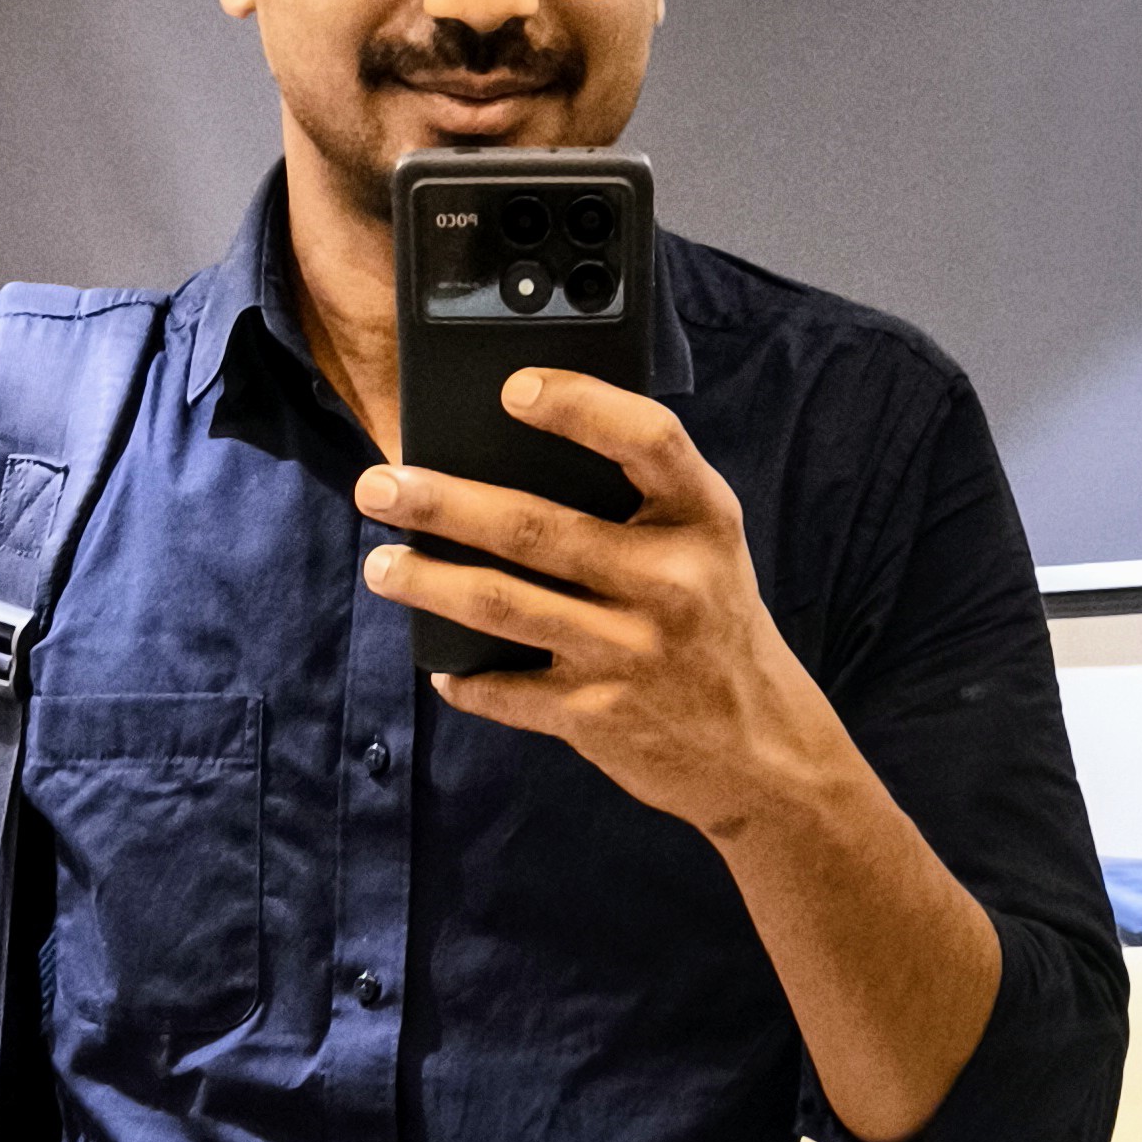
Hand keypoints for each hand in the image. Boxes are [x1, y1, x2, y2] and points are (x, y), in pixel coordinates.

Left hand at [356, 368, 801, 843]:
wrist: (762, 753)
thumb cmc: (713, 627)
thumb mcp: (705, 551)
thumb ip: (639, 503)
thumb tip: (509, 457)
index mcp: (703, 519)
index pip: (648, 439)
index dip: (580, 405)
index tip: (512, 388)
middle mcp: (670, 582)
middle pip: (535, 527)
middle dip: (441, 502)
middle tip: (379, 484)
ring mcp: (630, 653)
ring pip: (500, 605)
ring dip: (425, 583)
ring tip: (380, 566)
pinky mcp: (597, 716)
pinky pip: (505, 691)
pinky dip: (462, 679)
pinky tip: (437, 665)